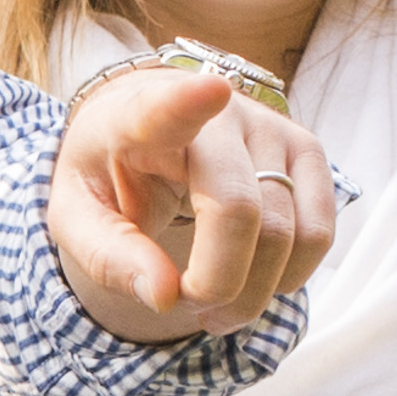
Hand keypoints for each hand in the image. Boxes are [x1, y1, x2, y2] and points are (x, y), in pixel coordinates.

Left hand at [51, 67, 337, 339]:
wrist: (149, 131)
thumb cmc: (111, 175)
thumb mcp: (79, 218)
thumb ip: (110, 257)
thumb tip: (165, 297)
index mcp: (142, 118)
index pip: (168, 107)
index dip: (189, 102)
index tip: (210, 90)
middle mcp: (218, 112)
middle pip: (239, 210)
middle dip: (216, 284)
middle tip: (185, 305)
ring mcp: (271, 128)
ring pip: (287, 232)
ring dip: (252, 293)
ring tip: (213, 302)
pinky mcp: (306, 151)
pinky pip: (318, 234)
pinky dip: (287, 278)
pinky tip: (252, 281)